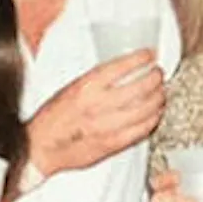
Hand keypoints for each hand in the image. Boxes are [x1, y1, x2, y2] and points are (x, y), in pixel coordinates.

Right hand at [28, 54, 165, 177]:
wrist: (41, 146)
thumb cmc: (53, 118)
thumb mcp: (71, 89)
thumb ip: (96, 81)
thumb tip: (122, 71)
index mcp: (86, 87)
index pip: (121, 66)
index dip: (141, 58)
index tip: (149, 55)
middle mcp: (98, 105)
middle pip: (140, 87)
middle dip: (155, 78)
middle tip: (158, 74)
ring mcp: (107, 126)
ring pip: (146, 109)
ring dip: (158, 98)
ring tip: (160, 93)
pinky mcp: (113, 144)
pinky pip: (141, 130)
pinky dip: (153, 120)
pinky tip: (154, 114)